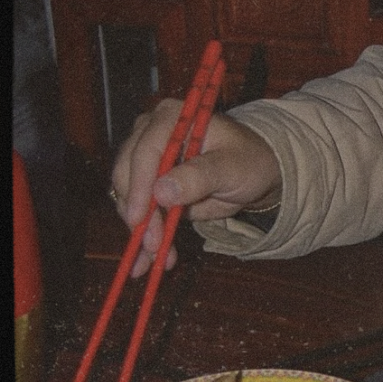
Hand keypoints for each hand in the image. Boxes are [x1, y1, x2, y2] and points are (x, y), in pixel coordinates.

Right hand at [110, 99, 281, 276]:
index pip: (145, 151)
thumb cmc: (247, 160)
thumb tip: (162, 191)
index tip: (140, 218)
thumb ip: (200, 176)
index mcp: (171, 118)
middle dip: (140, 214)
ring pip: (129, 197)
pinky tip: (147, 262)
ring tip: (158, 257)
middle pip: (129, 175)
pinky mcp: (150, 185)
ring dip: (141, 232)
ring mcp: (147, 160)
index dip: (140, 186)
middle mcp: (151, 134)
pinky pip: (139, 213)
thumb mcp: (231, 167)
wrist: (253, 173)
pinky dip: (143, 238)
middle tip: (154, 244)